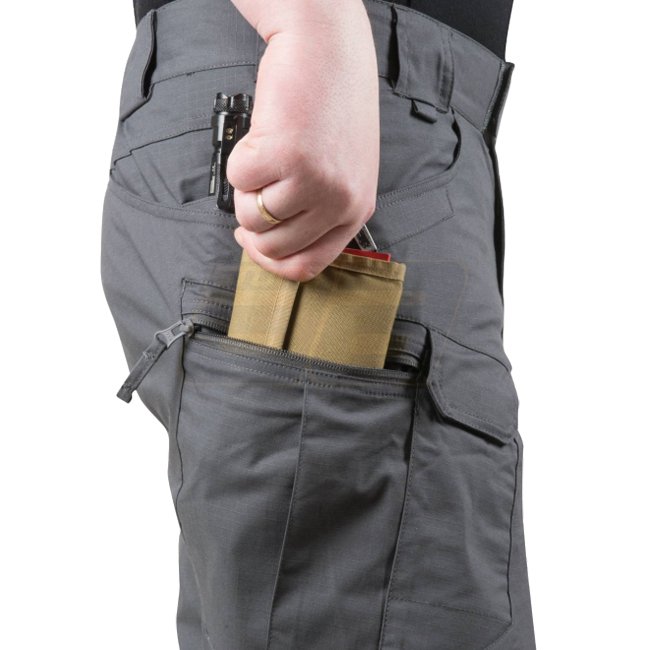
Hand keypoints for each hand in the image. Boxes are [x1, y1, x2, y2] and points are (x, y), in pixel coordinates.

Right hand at [226, 2, 379, 281]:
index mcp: (356, 210)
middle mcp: (339, 201)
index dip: (271, 260)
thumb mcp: (341, 171)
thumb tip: (267, 243)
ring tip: (267, 153)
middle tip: (257, 189)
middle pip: (273, 247)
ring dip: (246, 188)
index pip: (307, 266)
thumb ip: (315, 211)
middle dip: (252, 223)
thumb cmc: (331, 106)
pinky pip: (237, 179)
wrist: (326, 50)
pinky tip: (263, 134)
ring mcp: (313, 181)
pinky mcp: (283, 155)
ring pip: (251, 217)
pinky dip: (239, 157)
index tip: (254, 242)